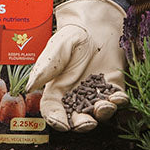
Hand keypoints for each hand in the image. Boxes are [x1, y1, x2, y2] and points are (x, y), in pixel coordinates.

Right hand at [27, 0, 128, 131]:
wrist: (95, 25)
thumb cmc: (72, 36)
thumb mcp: (57, 47)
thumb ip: (46, 67)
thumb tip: (30, 86)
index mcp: (58, 89)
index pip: (54, 110)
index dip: (56, 120)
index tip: (62, 125)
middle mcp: (77, 96)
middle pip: (77, 118)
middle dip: (82, 124)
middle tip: (87, 123)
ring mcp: (96, 93)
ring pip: (98, 112)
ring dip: (102, 114)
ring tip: (104, 106)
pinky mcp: (114, 86)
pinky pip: (117, 99)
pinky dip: (119, 101)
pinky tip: (119, 98)